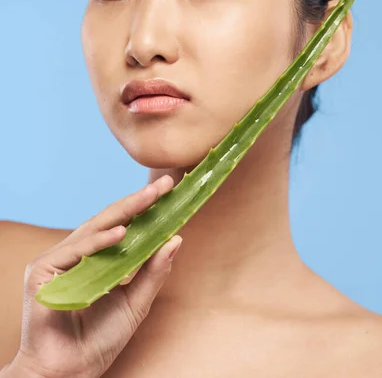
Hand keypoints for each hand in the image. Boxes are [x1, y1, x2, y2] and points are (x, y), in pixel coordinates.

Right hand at [11, 175, 181, 377]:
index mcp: (96, 258)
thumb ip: (153, 272)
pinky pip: (75, 251)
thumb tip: (176, 238)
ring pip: (94, 229)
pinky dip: (98, 242)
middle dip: (139, 201)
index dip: (145, 208)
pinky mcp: (42, 271)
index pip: (122, 226)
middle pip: (110, 220)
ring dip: (125, 212)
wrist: (69, 374)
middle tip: (164, 185)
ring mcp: (58, 260)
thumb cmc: (99, 340)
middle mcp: (76, 254)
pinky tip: (121, 233)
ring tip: (151, 197)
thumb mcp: (136, 303)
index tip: (169, 191)